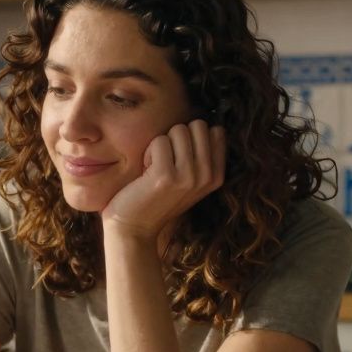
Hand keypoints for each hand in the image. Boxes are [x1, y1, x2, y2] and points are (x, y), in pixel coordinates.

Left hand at [101, 120, 225, 241]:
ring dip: (161, 145)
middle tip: (165, 162)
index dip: (192, 138)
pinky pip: (159, 141)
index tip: (180, 160)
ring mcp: (189, 176)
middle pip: (197, 125)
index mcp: (216, 176)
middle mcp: (207, 177)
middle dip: (177, 137)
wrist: (134, 229)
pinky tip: (145, 173)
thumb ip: (201, 155)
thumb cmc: (156, 199)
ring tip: (155, 168)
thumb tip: (206, 122)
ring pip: (178, 130)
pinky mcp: (166, 176)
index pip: (215, 131)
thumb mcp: (188, 181)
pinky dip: (148, 152)